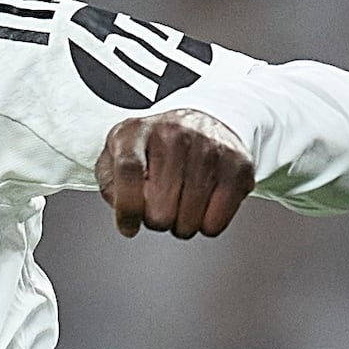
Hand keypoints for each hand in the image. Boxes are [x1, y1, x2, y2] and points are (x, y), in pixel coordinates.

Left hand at [100, 107, 254, 239]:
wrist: (202, 122)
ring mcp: (209, 147)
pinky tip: (203, 203)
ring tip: (182, 200)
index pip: (129, 170)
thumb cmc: (155, 147)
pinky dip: (207, 223)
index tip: (129, 227)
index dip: (127, 208)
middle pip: (159, 209)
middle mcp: (175, 133)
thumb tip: (123, 209)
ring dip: (182, 222)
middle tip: (161, 203)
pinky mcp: (238, 165)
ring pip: (188, 221)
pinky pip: (215, 222)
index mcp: (137, 131)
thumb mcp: (116, 155)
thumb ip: (110, 183)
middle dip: (156, 219)